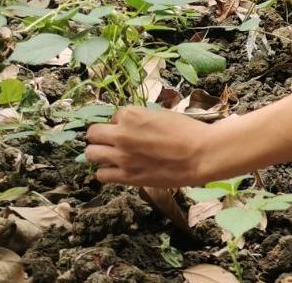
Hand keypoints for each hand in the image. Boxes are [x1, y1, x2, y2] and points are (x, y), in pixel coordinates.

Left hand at [85, 106, 212, 186]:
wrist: (200, 154)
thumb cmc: (186, 131)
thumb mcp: (161, 114)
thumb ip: (140, 119)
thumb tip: (129, 125)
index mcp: (131, 115)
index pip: (113, 116)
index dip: (121, 122)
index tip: (131, 128)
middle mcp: (121, 135)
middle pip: (93, 134)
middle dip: (101, 135)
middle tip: (112, 140)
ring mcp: (121, 157)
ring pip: (91, 154)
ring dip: (99, 153)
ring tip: (110, 155)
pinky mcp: (126, 176)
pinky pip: (101, 175)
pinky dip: (106, 171)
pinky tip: (116, 169)